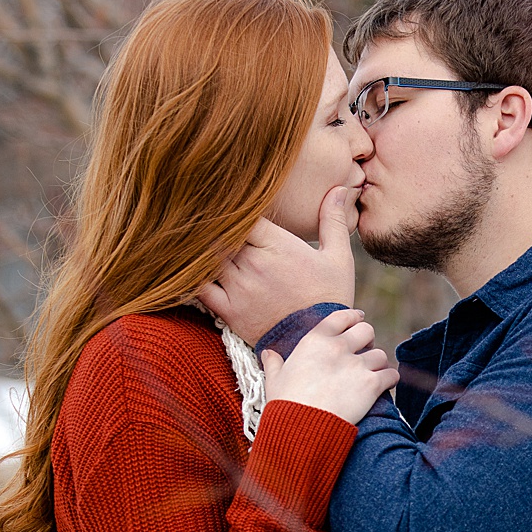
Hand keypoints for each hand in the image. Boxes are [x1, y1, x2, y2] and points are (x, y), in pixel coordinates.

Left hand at [195, 181, 358, 343]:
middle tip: (204, 213)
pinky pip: (199, 287)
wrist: (318, 344)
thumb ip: (332, 221)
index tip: (231, 204)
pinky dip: (192, 275)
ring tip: (196, 236)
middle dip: (216, 224)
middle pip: (221, 232)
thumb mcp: (338, 258)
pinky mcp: (229, 310)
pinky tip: (191, 266)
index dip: (234, 208)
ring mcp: (239, 287)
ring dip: (203, 247)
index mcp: (278, 246)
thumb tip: (340, 188)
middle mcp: (255, 264)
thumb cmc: (329, 298)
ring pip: (207, 256)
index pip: (243, 215)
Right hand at [260, 307, 392, 424]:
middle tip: (364, 351)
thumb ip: (274, 363)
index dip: (353, 317)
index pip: (341, 317)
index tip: (358, 318)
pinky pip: (391, 375)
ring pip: (380, 354)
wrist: (301, 429)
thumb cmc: (285, 404)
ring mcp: (356, 365)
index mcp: (314, 341)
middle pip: (366, 330)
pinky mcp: (371, 385)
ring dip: (378, 363)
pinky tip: (384, 385)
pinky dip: (389, 380)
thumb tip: (268, 353)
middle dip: (367, 340)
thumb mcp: (275, 380)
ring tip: (373, 372)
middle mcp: (337, 347)